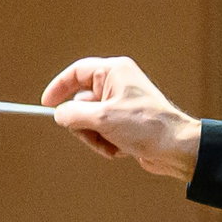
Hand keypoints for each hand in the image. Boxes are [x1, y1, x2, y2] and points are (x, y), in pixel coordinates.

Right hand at [44, 56, 201, 177]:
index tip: (46, 104)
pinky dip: (106, 143)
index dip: (59, 87)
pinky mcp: (124, 122)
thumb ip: (73, 114)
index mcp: (113, 72)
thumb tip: (59, 114)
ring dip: (95, 137)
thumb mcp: (102, 118)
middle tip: (92, 134)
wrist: (175, 148)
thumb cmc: (145, 125)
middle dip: (83, 124)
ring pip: (89, 121)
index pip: (76, 73)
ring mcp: (120, 104)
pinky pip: (101, 132)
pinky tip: (121, 149)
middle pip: (80, 102)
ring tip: (112, 144)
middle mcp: (117, 84)